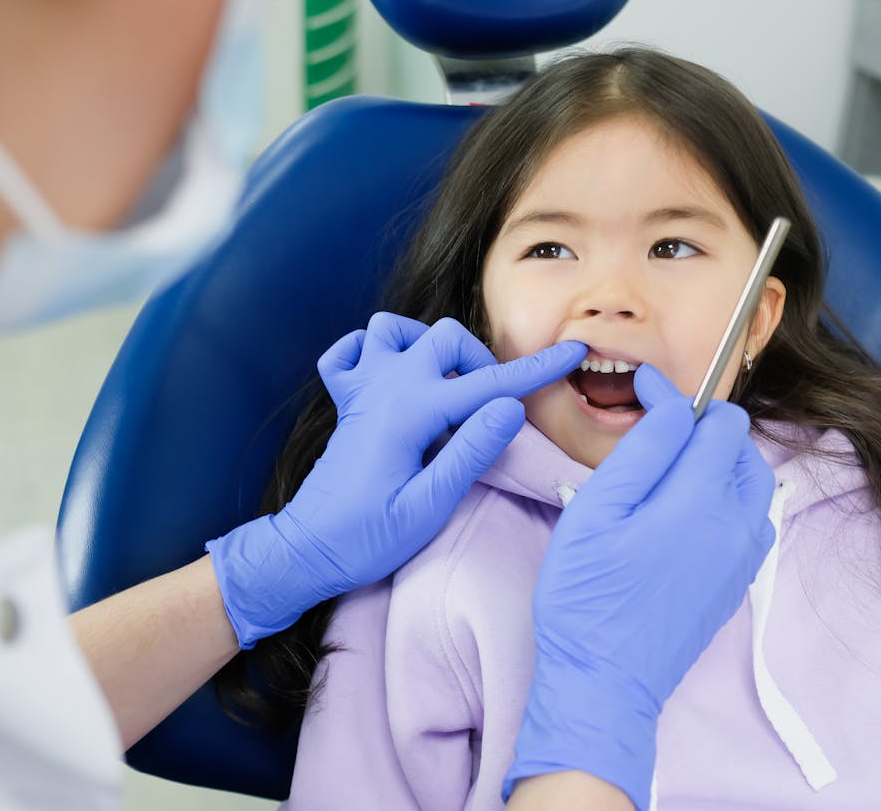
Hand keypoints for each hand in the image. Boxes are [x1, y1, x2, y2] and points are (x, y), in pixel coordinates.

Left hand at [207, 312, 586, 648]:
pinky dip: (367, 352)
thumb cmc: (367, 539)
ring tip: (443, 384)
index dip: (535, 369)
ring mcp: (360, 391)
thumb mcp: (428, 506)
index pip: (486, 385)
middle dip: (478, 362)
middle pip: (443, 338)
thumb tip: (510, 407)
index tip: (574, 351)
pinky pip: (347, 354)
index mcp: (410, 412)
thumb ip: (469, 452)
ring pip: (391, 330)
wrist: (306, 551)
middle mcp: (384, 388)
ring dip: (424, 344)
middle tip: (490, 408)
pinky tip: (387, 376)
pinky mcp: (345, 405)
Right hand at [504, 365, 775, 810]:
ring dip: (716, 460)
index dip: (673, 394)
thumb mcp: (596, 511)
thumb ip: (642, 452)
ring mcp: (743, 557)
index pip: (711, 419)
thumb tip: (672, 408)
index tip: (642, 387)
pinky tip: (680, 509)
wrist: (605, 679)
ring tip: (666, 466)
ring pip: (750, 481)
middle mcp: (738, 524)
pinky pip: (747, 518)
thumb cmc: (587, 597)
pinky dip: (722, 497)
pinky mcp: (737, 581)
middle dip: (701, 426)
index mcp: (703, 500)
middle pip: (741, 446)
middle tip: (651, 431)